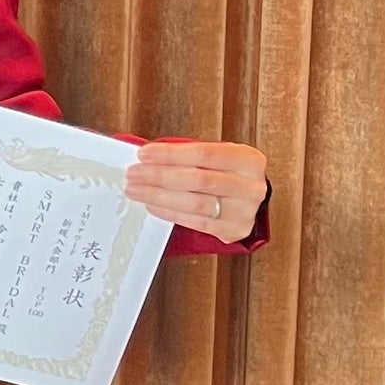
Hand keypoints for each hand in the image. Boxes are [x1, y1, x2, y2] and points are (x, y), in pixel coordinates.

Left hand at [126, 138, 267, 242]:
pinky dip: (170, 212)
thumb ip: (188, 154)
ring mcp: (244, 211)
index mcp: (248, 160)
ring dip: (159, 196)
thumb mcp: (217, 157)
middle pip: (198, 180)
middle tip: (133, 174)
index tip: (144, 154)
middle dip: (159, 176)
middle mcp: (251, 186)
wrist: (248, 200)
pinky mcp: (233, 230)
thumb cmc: (227, 173)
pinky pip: (195, 222)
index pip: (205, 153)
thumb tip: (147, 157)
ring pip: (195, 203)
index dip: (171, 154)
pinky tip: (152, 205)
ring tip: (136, 190)